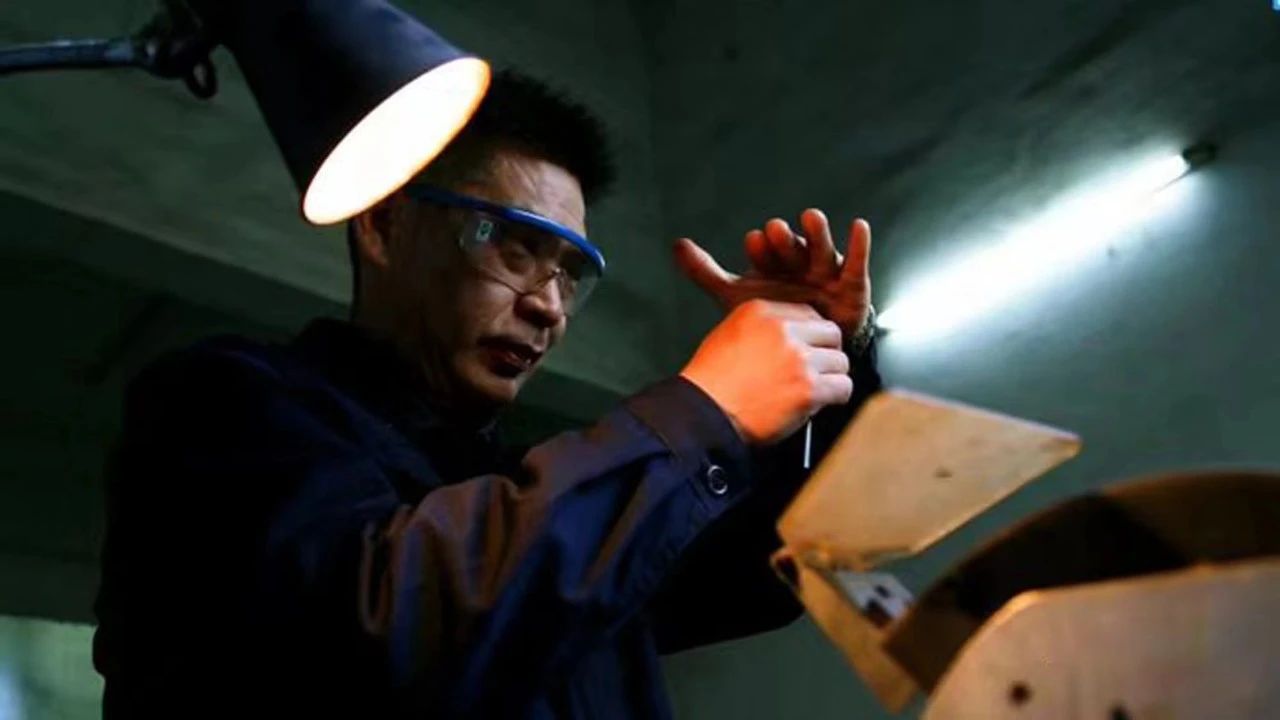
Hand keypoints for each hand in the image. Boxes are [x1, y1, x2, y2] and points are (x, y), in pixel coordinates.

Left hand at [675, 210, 872, 337]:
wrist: (807, 353)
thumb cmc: (772, 320)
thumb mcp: (737, 296)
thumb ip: (707, 272)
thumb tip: (676, 244)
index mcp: (772, 264)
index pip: (765, 250)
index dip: (761, 247)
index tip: (755, 243)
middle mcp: (798, 263)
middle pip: (790, 246)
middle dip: (784, 239)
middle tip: (775, 230)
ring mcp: (824, 272)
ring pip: (820, 249)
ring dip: (816, 233)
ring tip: (810, 217)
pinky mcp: (850, 284)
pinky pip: (855, 263)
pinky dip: (859, 245)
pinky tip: (858, 226)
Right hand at [679, 299, 851, 445]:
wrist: (704, 414)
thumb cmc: (710, 383)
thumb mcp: (728, 334)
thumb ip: (762, 329)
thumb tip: (790, 337)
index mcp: (762, 312)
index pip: (808, 314)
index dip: (811, 336)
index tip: (807, 350)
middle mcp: (784, 330)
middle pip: (831, 334)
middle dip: (826, 353)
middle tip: (815, 370)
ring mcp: (799, 359)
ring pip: (840, 362)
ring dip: (830, 377)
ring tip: (813, 391)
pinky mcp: (809, 389)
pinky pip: (843, 387)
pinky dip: (836, 397)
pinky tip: (819, 403)